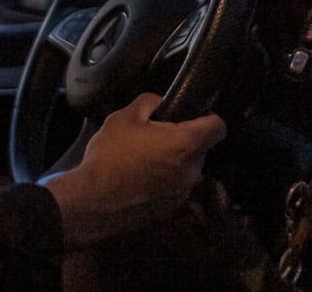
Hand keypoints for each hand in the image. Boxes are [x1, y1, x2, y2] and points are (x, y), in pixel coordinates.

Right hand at [42, 93, 227, 248]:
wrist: (92, 203)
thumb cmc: (110, 156)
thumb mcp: (124, 117)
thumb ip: (149, 102)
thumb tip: (161, 103)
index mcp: (186, 144)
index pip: (219, 126)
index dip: (207, 116)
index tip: (190, 114)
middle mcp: (192, 171)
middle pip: (201, 148)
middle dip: (184, 140)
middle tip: (157, 135)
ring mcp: (183, 193)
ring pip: (187, 168)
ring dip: (174, 161)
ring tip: (144, 159)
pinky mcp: (170, 210)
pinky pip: (175, 187)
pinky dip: (164, 180)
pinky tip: (140, 178)